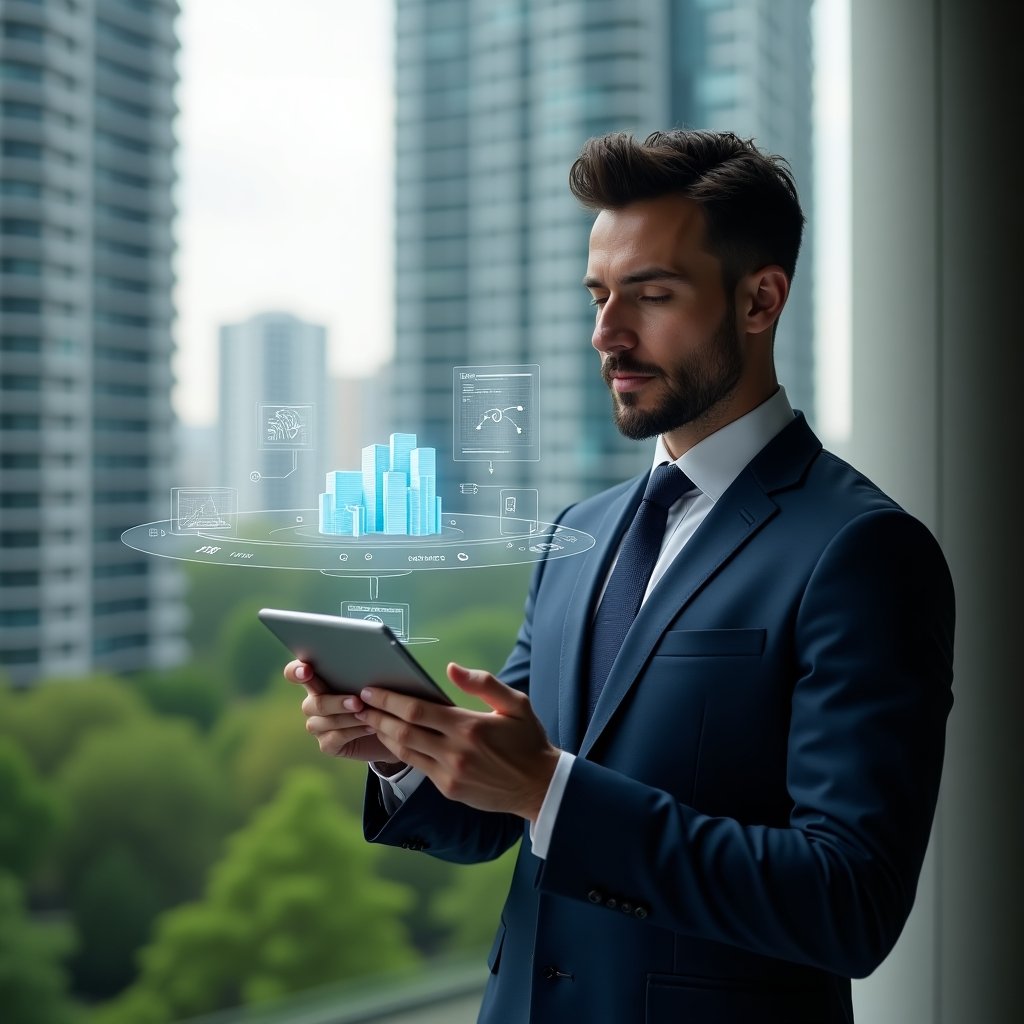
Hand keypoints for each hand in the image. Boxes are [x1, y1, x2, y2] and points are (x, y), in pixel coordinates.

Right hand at [283, 660, 401, 766]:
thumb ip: (362, 671)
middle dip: (336, 702)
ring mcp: (318, 725)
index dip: (296, 671)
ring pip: (324, 721)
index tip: (307, 671)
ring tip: (369, 714)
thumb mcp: (372, 681)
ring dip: (348, 718)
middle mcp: (314, 703)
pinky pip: (334, 738)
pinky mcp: (327, 744)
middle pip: (315, 702)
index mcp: (318, 681)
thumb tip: (371, 659)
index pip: (295, 673)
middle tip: (357, 701)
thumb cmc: (379, 697)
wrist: (390, 727)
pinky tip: (370, 727)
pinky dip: (353, 732)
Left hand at [354, 662, 560, 820]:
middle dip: (376, 715)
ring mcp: (450, 774)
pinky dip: (400, 751)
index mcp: (469, 727)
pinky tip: (391, 739)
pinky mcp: (449, 789)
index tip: (369, 690)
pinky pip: (417, 767)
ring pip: (405, 751)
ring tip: (367, 720)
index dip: (389, 699)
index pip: (417, 710)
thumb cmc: (528, 740)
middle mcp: (456, 752)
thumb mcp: (515, 704)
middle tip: (357, 704)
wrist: (540, 786)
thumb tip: (451, 668)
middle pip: (403, 731)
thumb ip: (483, 684)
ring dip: (383, 734)